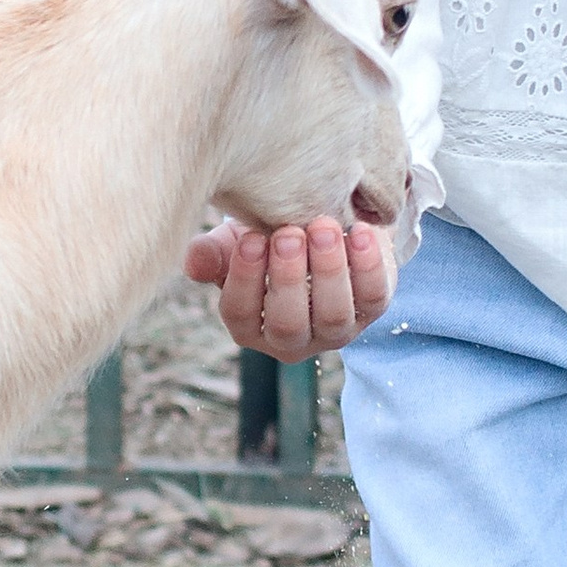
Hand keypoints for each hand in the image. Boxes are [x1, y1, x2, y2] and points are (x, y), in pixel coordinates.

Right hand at [185, 215, 395, 356]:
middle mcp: (292, 339)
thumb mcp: (235, 243)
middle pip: (288, 324)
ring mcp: (334, 330)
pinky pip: (374, 297)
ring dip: (328, 270)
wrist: (321, 229)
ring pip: (333, 315)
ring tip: (323, 227)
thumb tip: (192, 261)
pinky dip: (370, 266)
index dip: (244, 279)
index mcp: (250, 326)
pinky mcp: (371, 312)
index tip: (251, 239)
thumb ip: (213, 252)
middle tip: (289, 234)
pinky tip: (362, 231)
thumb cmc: (269, 240)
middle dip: (288, 278)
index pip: (240, 314)